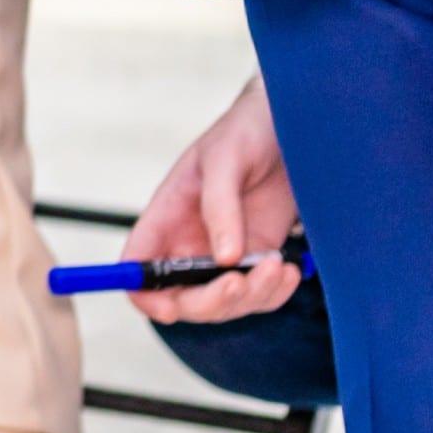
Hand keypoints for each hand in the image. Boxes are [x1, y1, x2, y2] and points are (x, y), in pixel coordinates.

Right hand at [129, 78, 307, 321]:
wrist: (295, 123)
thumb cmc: (248, 130)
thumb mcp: (226, 159)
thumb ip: (220, 208)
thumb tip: (223, 260)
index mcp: (167, 216)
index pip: (138, 265)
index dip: (144, 294)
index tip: (169, 308)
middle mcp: (191, 241)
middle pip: (182, 297)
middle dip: (209, 301)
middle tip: (239, 285)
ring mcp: (226, 253)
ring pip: (225, 303)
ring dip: (251, 297)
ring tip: (277, 266)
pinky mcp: (260, 257)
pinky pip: (259, 295)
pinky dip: (274, 293)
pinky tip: (289, 271)